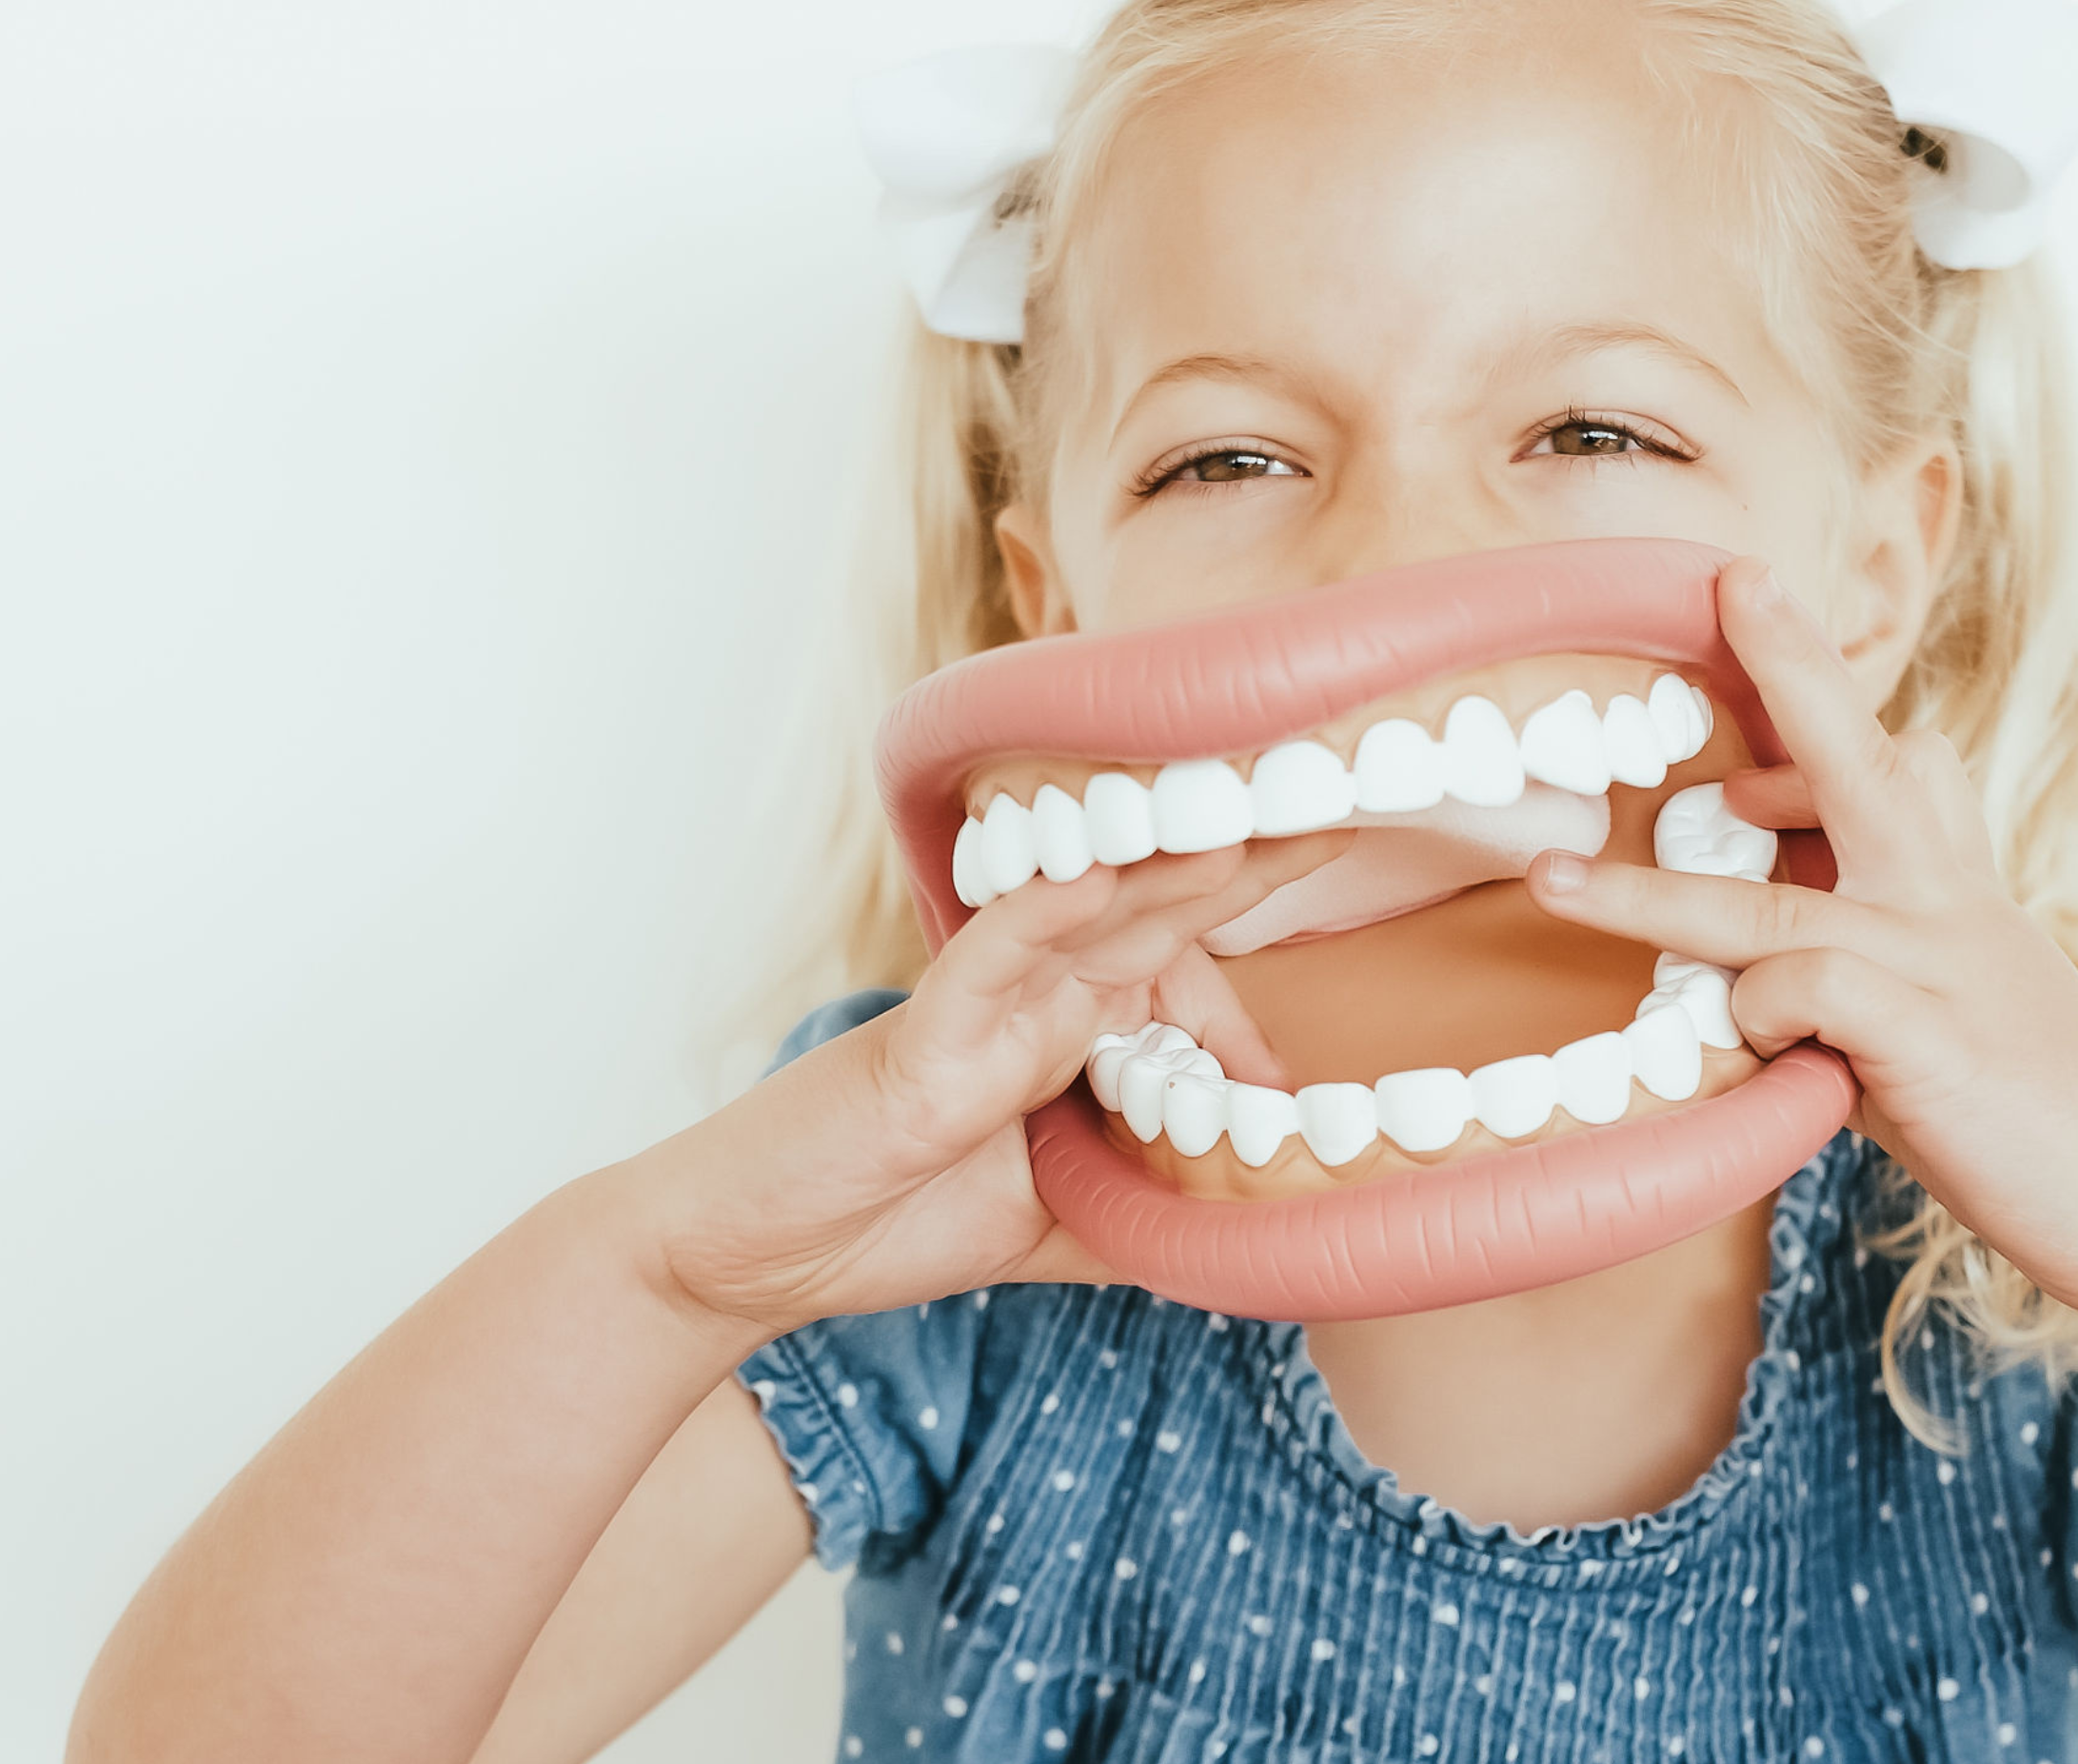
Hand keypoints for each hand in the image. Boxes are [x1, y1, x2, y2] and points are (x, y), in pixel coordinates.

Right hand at [628, 834, 1343, 1338]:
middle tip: (1330, 822)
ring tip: (1248, 827)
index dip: (1247, 998)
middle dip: (1242, 874)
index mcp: (1064, 1037)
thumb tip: (1245, 1243)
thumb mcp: (1049, 1231)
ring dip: (1169, 871)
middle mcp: (1031, 1004)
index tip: (1304, 1041)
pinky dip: (1043, 916)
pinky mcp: (922, 1041)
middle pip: (1154, 921)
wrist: (746, 1254)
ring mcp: (979, 1014)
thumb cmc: (883, 1221)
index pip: (1178, 981)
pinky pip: (990, 962)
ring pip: (1087, 919)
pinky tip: (1097, 879)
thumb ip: (1135, 1214)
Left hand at [1524, 558, 2077, 1326]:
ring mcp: (1942, 967)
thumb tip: (1759, 984)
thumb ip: (1858, 984)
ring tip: (1550, 881)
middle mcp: (1950, 902)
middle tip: (1735, 585)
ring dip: (1650, 894)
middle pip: (1860, 758)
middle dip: (1793, 665)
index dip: (1817, 703)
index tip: (1749, 633)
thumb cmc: (2047, 1126)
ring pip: (1775, 899)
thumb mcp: (1951, 1022)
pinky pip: (1813, 990)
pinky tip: (1756, 1039)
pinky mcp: (1934, 1045)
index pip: (1892, 759)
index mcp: (1958, 886)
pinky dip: (1760, 1006)